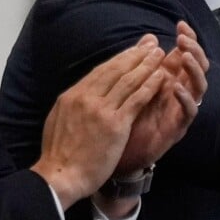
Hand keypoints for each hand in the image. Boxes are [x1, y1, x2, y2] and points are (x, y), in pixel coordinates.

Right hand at [31, 36, 168, 207]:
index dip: (119, 58)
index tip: (132, 50)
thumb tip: (80, 94)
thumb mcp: (58, 119)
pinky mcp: (115, 125)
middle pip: (116, 70)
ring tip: (159, 54)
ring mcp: (101, 110)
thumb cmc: (59, 154)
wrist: (61, 175)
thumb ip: (72, 104)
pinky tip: (161, 77)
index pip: (100, 71)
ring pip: (128, 81)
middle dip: (136, 54)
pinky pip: (136, 100)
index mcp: (72, 95)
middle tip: (150, 43)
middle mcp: (87, 97)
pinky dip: (149, 86)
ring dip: (146, 65)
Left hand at [113, 21, 208, 174]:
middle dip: (194, 50)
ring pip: (199, 87)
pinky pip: (189, 112)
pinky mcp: (178, 127)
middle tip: (184, 39)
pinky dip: (186, 99)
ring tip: (185, 57)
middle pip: (197, 67)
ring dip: (194, 70)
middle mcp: (179, 92)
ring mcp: (180, 109)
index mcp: (169, 78)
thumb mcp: (132, 84)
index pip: (185, 54)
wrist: (117, 152)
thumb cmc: (125, 116)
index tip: (180, 24)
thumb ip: (141, 61)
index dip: (187, 38)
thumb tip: (149, 37)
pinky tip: (177, 88)